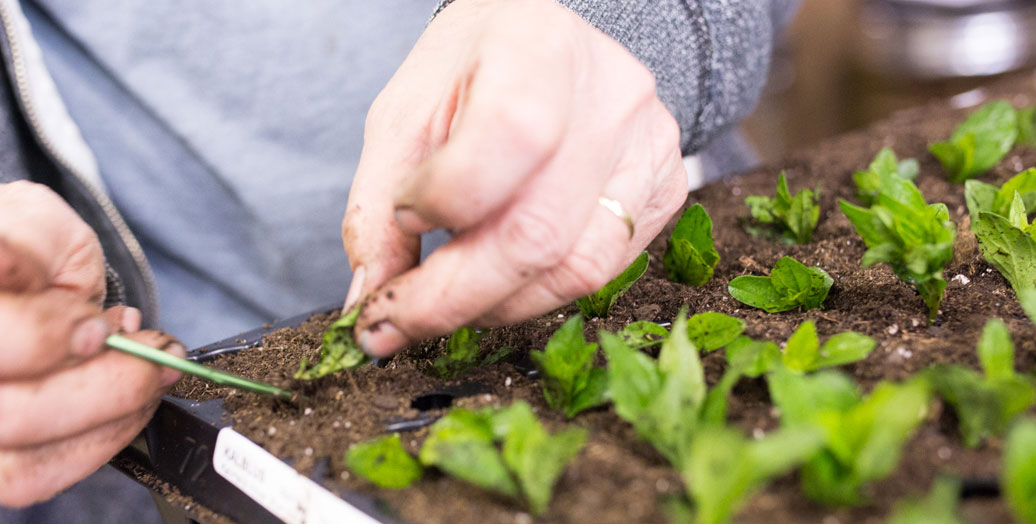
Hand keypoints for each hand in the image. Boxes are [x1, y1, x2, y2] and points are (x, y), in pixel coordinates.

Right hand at [0, 181, 181, 506]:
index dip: (33, 336)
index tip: (97, 321)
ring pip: (14, 469)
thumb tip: (41, 293)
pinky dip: (90, 449)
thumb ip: (33, 245)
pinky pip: (24, 483)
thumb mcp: (20, 207)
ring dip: (106, 427)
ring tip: (145, 379)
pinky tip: (116, 405)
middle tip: (153, 354)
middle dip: (101, 390)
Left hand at [342, 0, 687, 356]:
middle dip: (453, 297)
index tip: (403, 219)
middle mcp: (611, 95)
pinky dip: (537, 294)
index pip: (509, 136)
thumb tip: (369, 303)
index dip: (446, 199)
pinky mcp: (667, 189)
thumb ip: (376, 207)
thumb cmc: (464, 75)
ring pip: (576, 269)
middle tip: (393, 323)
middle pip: (539, 231)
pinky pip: (603, 272)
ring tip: (443, 301)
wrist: (537, 46)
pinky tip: (497, 280)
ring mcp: (649, 147)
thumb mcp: (402, 118)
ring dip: (494, 306)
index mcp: (538, 47)